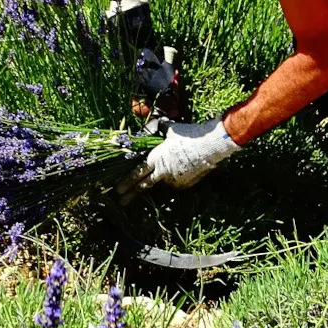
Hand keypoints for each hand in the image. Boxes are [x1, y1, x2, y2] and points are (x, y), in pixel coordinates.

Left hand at [115, 118, 240, 204]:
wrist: (211, 145)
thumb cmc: (189, 135)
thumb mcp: (171, 130)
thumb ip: (161, 130)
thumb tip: (157, 125)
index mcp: (156, 158)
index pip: (137, 173)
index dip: (126, 182)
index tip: (117, 190)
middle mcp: (163, 172)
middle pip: (144, 185)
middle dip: (131, 194)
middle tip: (121, 201)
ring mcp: (175, 180)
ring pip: (162, 182)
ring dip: (160, 179)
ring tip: (170, 168)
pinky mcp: (186, 183)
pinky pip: (176, 182)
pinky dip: (174, 177)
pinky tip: (182, 168)